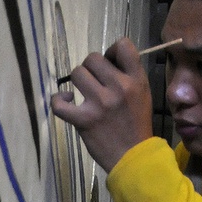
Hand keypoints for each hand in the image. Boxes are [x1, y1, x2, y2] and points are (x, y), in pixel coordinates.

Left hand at [51, 37, 153, 172]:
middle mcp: (118, 87)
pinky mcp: (84, 120)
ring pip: (77, 73)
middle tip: (95, 83)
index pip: (123, 44)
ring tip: (83, 94)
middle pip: (93, 58)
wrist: (133, 157)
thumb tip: (106, 59)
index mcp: (136, 80)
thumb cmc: (137, 125)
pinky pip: (59, 103)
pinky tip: (66, 102)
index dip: (112, 51)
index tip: (110, 64)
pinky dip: (59, 100)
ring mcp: (100, 103)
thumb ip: (128, 74)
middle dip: (91, 68)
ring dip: (77, 82)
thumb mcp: (143, 94)